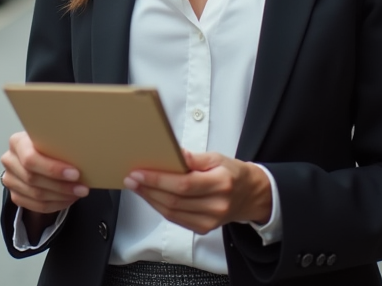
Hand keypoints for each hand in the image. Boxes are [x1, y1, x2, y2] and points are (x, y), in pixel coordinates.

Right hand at [0, 131, 88, 214]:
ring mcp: (10, 179)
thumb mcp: (52, 139)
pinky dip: (56, 205)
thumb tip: (83, 155)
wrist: (38, 155)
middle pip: (33, 178)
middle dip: (61, 185)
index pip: (30, 159)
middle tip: (82, 187)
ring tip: (78, 193)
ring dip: (61, 196)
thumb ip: (60, 145)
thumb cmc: (48, 145)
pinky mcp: (15, 195)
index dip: (52, 169)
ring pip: (36, 194)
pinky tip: (69, 199)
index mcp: (17, 142)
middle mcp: (9, 160)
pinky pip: (36, 206)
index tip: (75, 173)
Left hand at [123, 150, 272, 234]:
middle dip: (148, 189)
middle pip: (174, 200)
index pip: (183, 185)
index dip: (158, 180)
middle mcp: (216, 206)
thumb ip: (195, 158)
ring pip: (172, 212)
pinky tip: (150, 197)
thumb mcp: (217, 158)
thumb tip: (174, 153)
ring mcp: (210, 221)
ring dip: (150, 199)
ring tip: (136, 187)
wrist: (250, 195)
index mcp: (220, 184)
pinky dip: (159, 207)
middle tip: (131, 178)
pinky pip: (176, 219)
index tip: (139, 173)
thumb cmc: (232, 173)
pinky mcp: (203, 228)